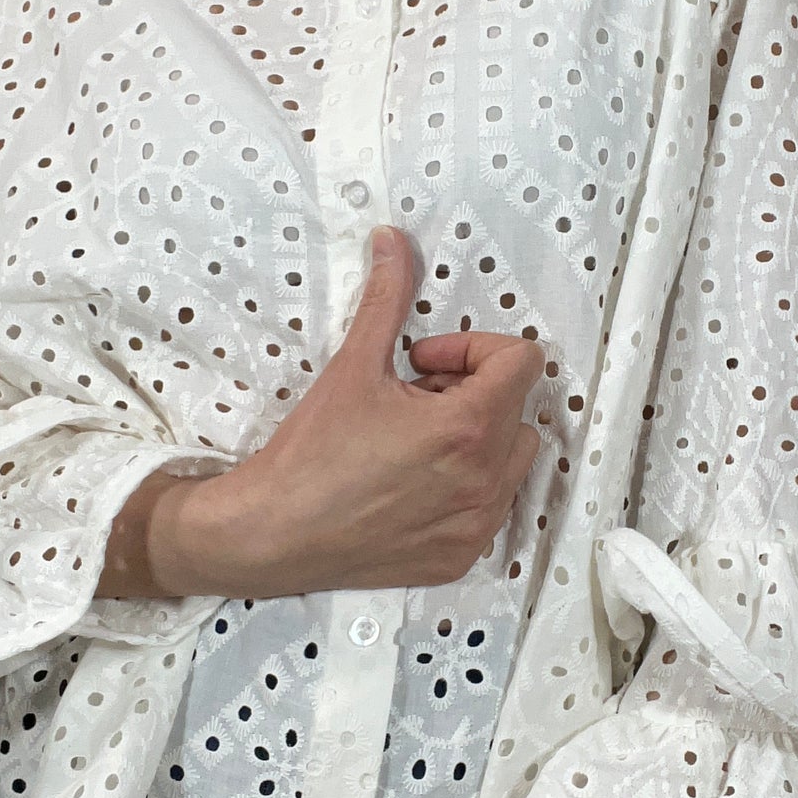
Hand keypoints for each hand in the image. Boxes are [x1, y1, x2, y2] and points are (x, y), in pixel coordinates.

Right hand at [125, 225, 545, 599]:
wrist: (273, 533)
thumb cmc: (310, 454)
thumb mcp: (354, 366)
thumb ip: (386, 298)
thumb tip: (394, 242)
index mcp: (467, 428)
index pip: (524, 362)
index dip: (475, 349)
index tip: (425, 362)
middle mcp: (485, 481)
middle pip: (518, 408)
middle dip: (474, 393)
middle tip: (413, 399)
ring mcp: (477, 524)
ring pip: (512, 459)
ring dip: (477, 439)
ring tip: (416, 440)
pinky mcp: (461, 556)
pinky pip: (491, 507)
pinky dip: (466, 486)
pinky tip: (412, 483)